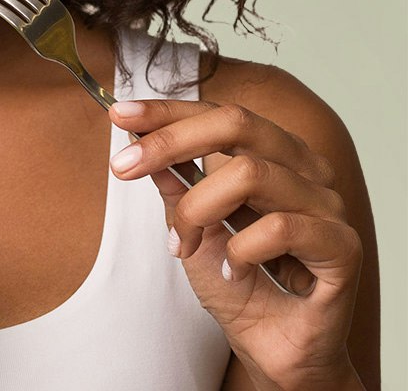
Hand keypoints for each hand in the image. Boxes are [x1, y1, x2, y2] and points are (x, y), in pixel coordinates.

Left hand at [109, 100, 363, 390]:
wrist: (274, 351)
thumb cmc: (237, 282)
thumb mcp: (190, 224)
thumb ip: (173, 179)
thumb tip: (136, 136)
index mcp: (271, 152)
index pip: (217, 113)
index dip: (166, 111)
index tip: (120, 114)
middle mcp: (304, 168)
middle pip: (236, 123)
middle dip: (171, 140)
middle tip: (124, 167)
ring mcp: (327, 204)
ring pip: (249, 173)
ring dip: (198, 210)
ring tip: (186, 244)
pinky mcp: (342, 246)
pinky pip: (280, 228)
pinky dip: (240, 251)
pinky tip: (232, 272)